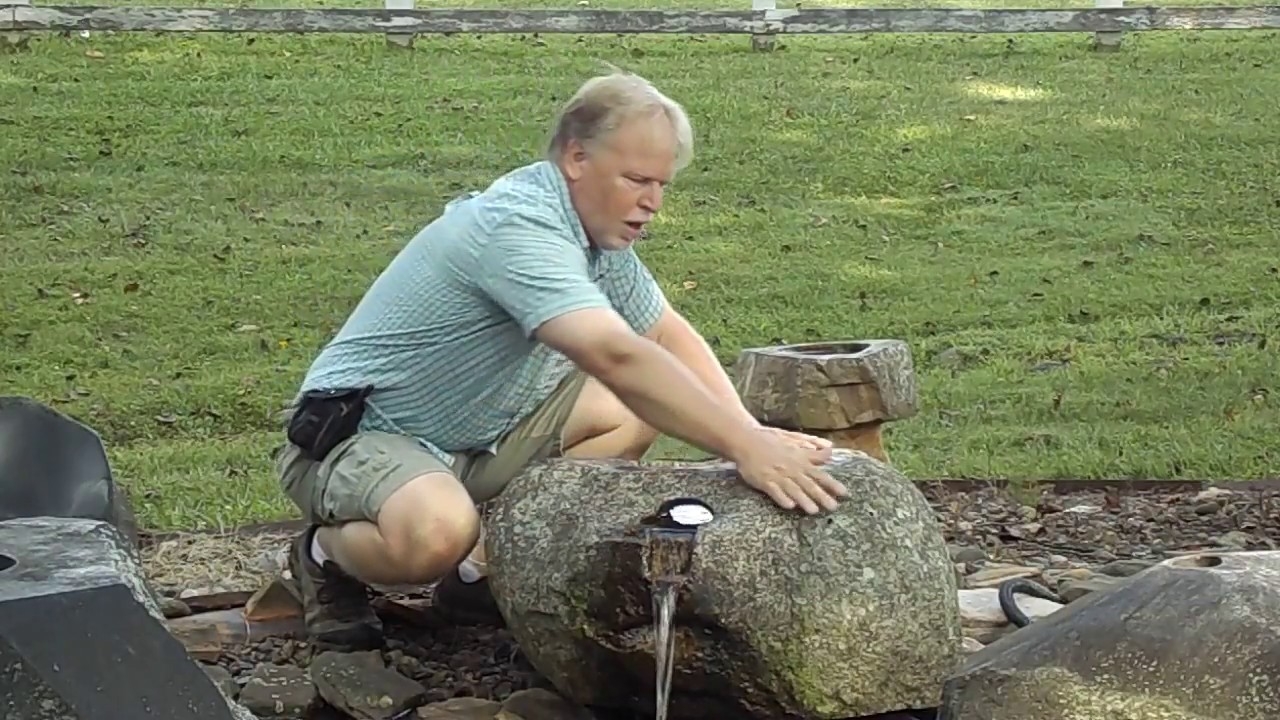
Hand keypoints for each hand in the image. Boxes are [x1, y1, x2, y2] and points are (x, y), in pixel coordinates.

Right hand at [732, 427, 847, 514]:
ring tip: (814, 511)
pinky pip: (774, 491)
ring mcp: (777, 474)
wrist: (746, 439)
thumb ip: (812, 446)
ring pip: (793, 489)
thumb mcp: (794, 439)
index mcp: (799, 460)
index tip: (845, 493)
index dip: (832, 483)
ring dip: (804, 500)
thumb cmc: (771, 440)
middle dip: (821, 496)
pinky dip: (782, 498)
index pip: (819, 474)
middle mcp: (791, 468)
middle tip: (833, 508)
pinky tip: (789, 506)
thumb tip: (831, 449)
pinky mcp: (763, 480)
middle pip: (808, 484)